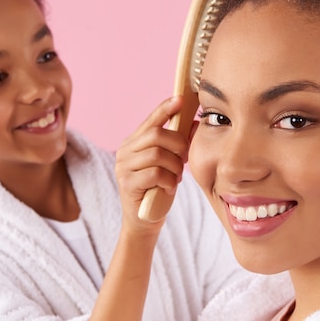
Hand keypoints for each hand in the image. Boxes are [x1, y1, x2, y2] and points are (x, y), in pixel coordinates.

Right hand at [115, 97, 189, 229]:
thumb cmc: (158, 189)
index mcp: (134, 143)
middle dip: (178, 145)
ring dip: (174, 165)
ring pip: (157, 154)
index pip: (150, 121)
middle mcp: (125, 152)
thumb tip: (196, 122)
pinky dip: (169, 180)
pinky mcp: (127, 184)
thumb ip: (178, 145)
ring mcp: (124, 167)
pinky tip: (169, 187)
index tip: (180, 99)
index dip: (165, 109)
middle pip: (156, 135)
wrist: (145, 220)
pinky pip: (155, 173)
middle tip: (184, 158)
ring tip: (176, 176)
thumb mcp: (171, 164)